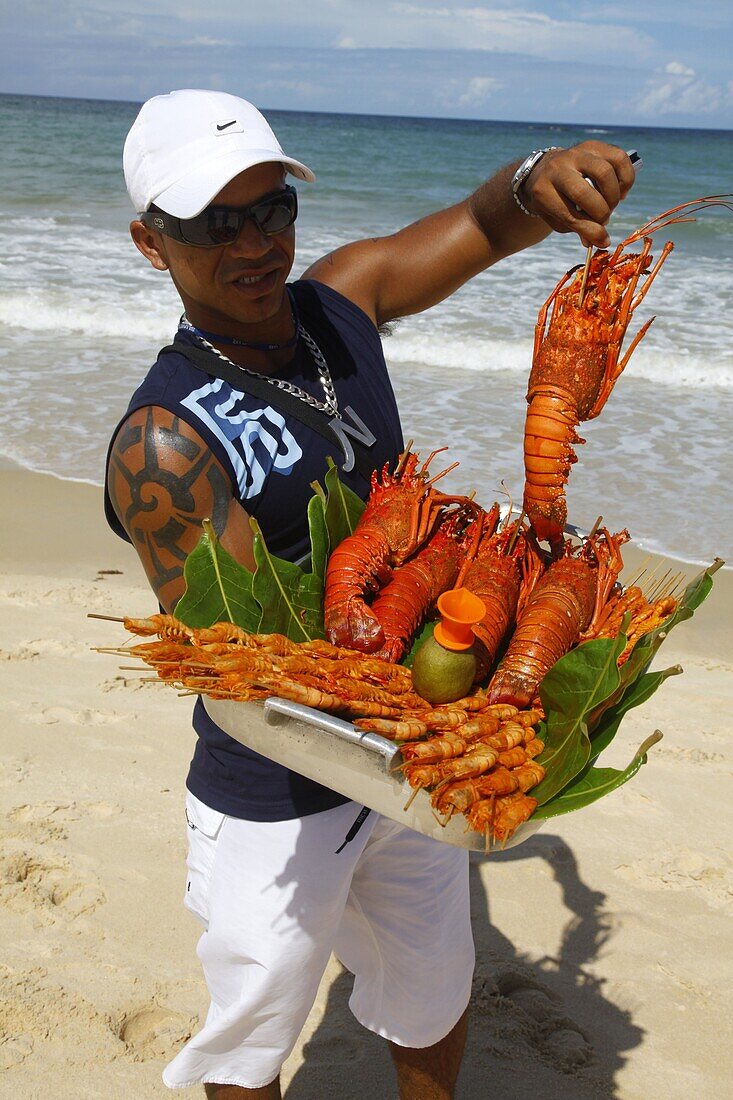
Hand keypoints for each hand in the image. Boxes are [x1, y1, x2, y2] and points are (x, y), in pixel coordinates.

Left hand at [520, 142, 636, 247]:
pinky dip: (626, 178)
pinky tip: (621, 191)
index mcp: (543, 190)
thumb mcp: (557, 219)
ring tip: (611, 205)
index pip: (569, 213)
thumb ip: (579, 230)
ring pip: (604, 172)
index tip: (603, 240)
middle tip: (603, 219)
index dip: (590, 230)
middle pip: (585, 192)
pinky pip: (619, 158)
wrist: (545, 171)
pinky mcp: (594, 145)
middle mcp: (558, 168)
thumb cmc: (553, 200)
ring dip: (614, 196)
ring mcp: (576, 153)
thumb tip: (602, 241)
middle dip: (601, 213)